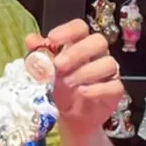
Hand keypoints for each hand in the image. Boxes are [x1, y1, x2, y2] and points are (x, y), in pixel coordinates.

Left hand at [26, 19, 123, 135]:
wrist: (68, 118)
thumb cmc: (58, 90)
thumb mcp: (44, 73)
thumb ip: (38, 55)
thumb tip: (31, 40)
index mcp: (79, 44)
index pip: (80, 27)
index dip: (67, 31)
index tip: (51, 40)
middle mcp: (97, 54)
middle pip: (97, 41)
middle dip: (77, 52)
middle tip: (59, 65)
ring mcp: (108, 72)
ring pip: (108, 63)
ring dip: (85, 73)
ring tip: (66, 84)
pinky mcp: (114, 91)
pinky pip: (114, 86)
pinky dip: (97, 89)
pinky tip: (82, 93)